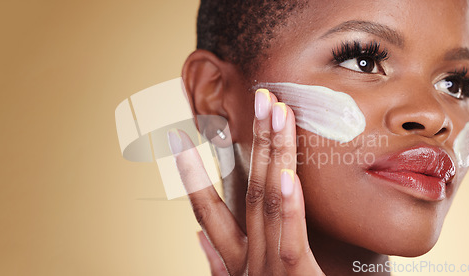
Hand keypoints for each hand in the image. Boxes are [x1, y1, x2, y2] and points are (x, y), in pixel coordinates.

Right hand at [167, 88, 324, 274]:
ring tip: (277, 112)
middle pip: (247, 191)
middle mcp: (249, 261)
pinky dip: (287, 206)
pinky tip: (288, 174)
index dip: (191, 174)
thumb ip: (218, 263)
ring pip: (266, 203)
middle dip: (253, 140)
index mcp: (236, 261)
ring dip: (272, 153)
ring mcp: (269, 269)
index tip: (178, 136)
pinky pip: (290, 240)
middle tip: (262, 96)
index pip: (207, 212)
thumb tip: (196, 235)